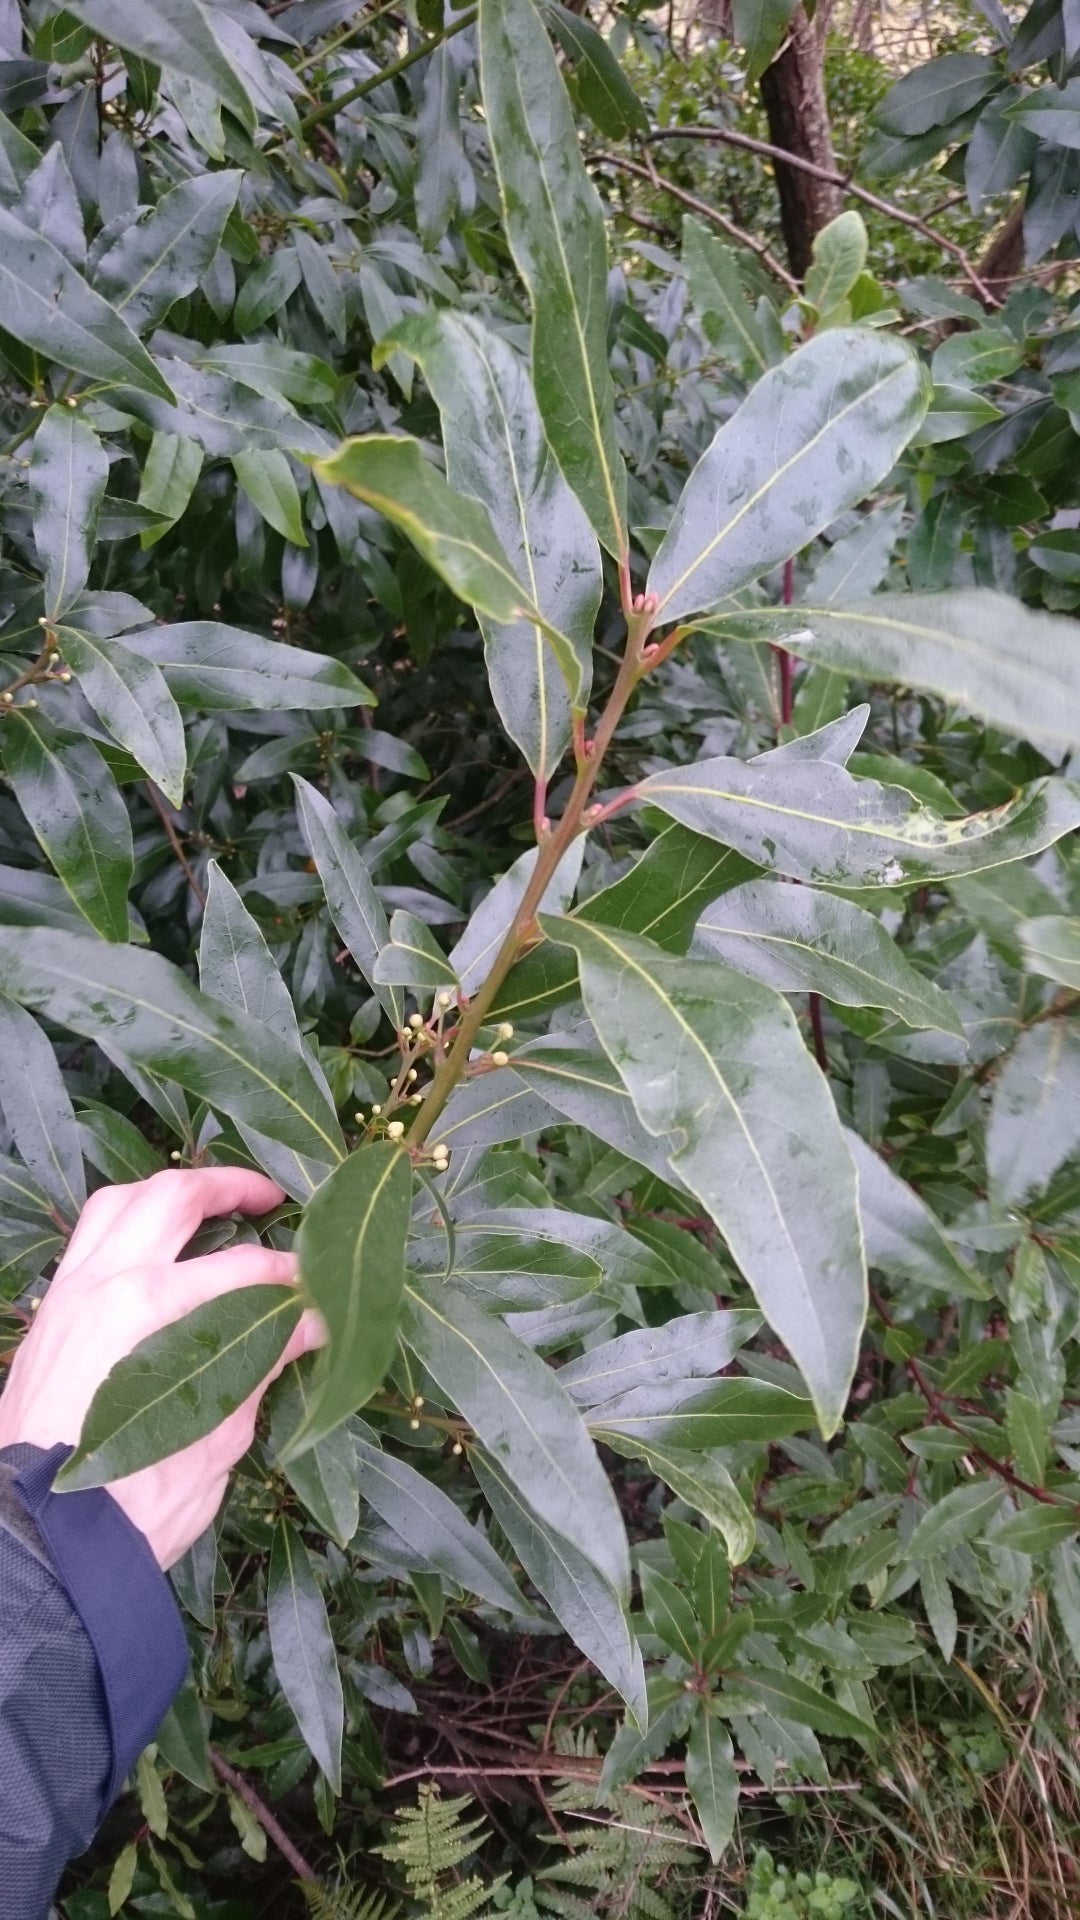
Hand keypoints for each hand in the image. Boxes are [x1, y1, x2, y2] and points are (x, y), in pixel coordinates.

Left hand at [0, 1168, 322, 1568]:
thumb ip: (260, 1363)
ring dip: (166, 1194)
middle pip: (171, 1198)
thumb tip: (311, 1323)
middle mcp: (102, 1284)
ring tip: (207, 1204)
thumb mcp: (218, 1438)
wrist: (44, 1551)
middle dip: (228, 1186)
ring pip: (116, 1205)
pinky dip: (127, 1228)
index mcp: (149, 1309)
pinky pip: (88, 1244)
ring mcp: (67, 1297)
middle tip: (270, 1195)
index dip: (291, 1275)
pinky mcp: (48, 1320)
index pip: (242, 1268)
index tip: (322, 1287)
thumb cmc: (138, 1506)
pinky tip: (157, 1254)